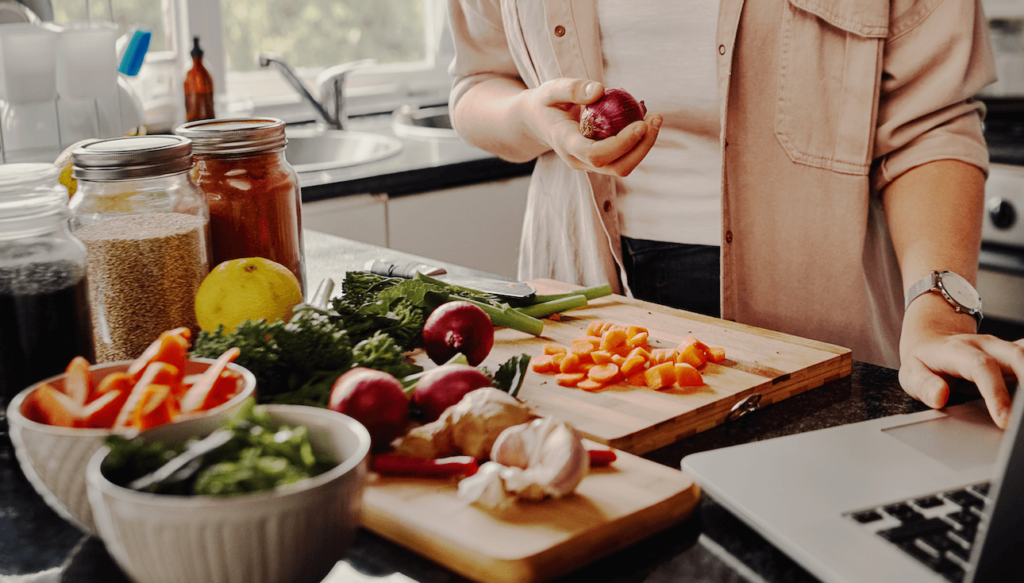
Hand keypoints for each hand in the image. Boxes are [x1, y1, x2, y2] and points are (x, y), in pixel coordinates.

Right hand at [516, 78, 661, 176]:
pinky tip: (643, 118)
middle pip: (616, 166)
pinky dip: (637, 140)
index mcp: (565, 143)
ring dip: (644, 145)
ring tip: (654, 117)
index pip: (595, 154)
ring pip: (623, 166)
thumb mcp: (551, 90)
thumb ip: (572, 89)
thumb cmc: (545, 103)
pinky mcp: (600, 160)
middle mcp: (578, 160)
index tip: (641, 123)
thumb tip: (601, 90)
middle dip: (642, 147)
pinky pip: (623, 156)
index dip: (621, 143)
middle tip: (656, 118)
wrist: (537, 121)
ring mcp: (589, 164)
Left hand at [899, 294, 1023, 427]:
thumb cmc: (925, 361)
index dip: (996, 394)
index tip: (1005, 421)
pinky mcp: (1015, 353)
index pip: (981, 368)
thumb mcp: (911, 373)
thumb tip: (940, 396)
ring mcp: (1003, 348)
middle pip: (1016, 356)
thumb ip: (923, 385)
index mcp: (958, 351)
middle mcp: (986, 345)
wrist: (932, 339)